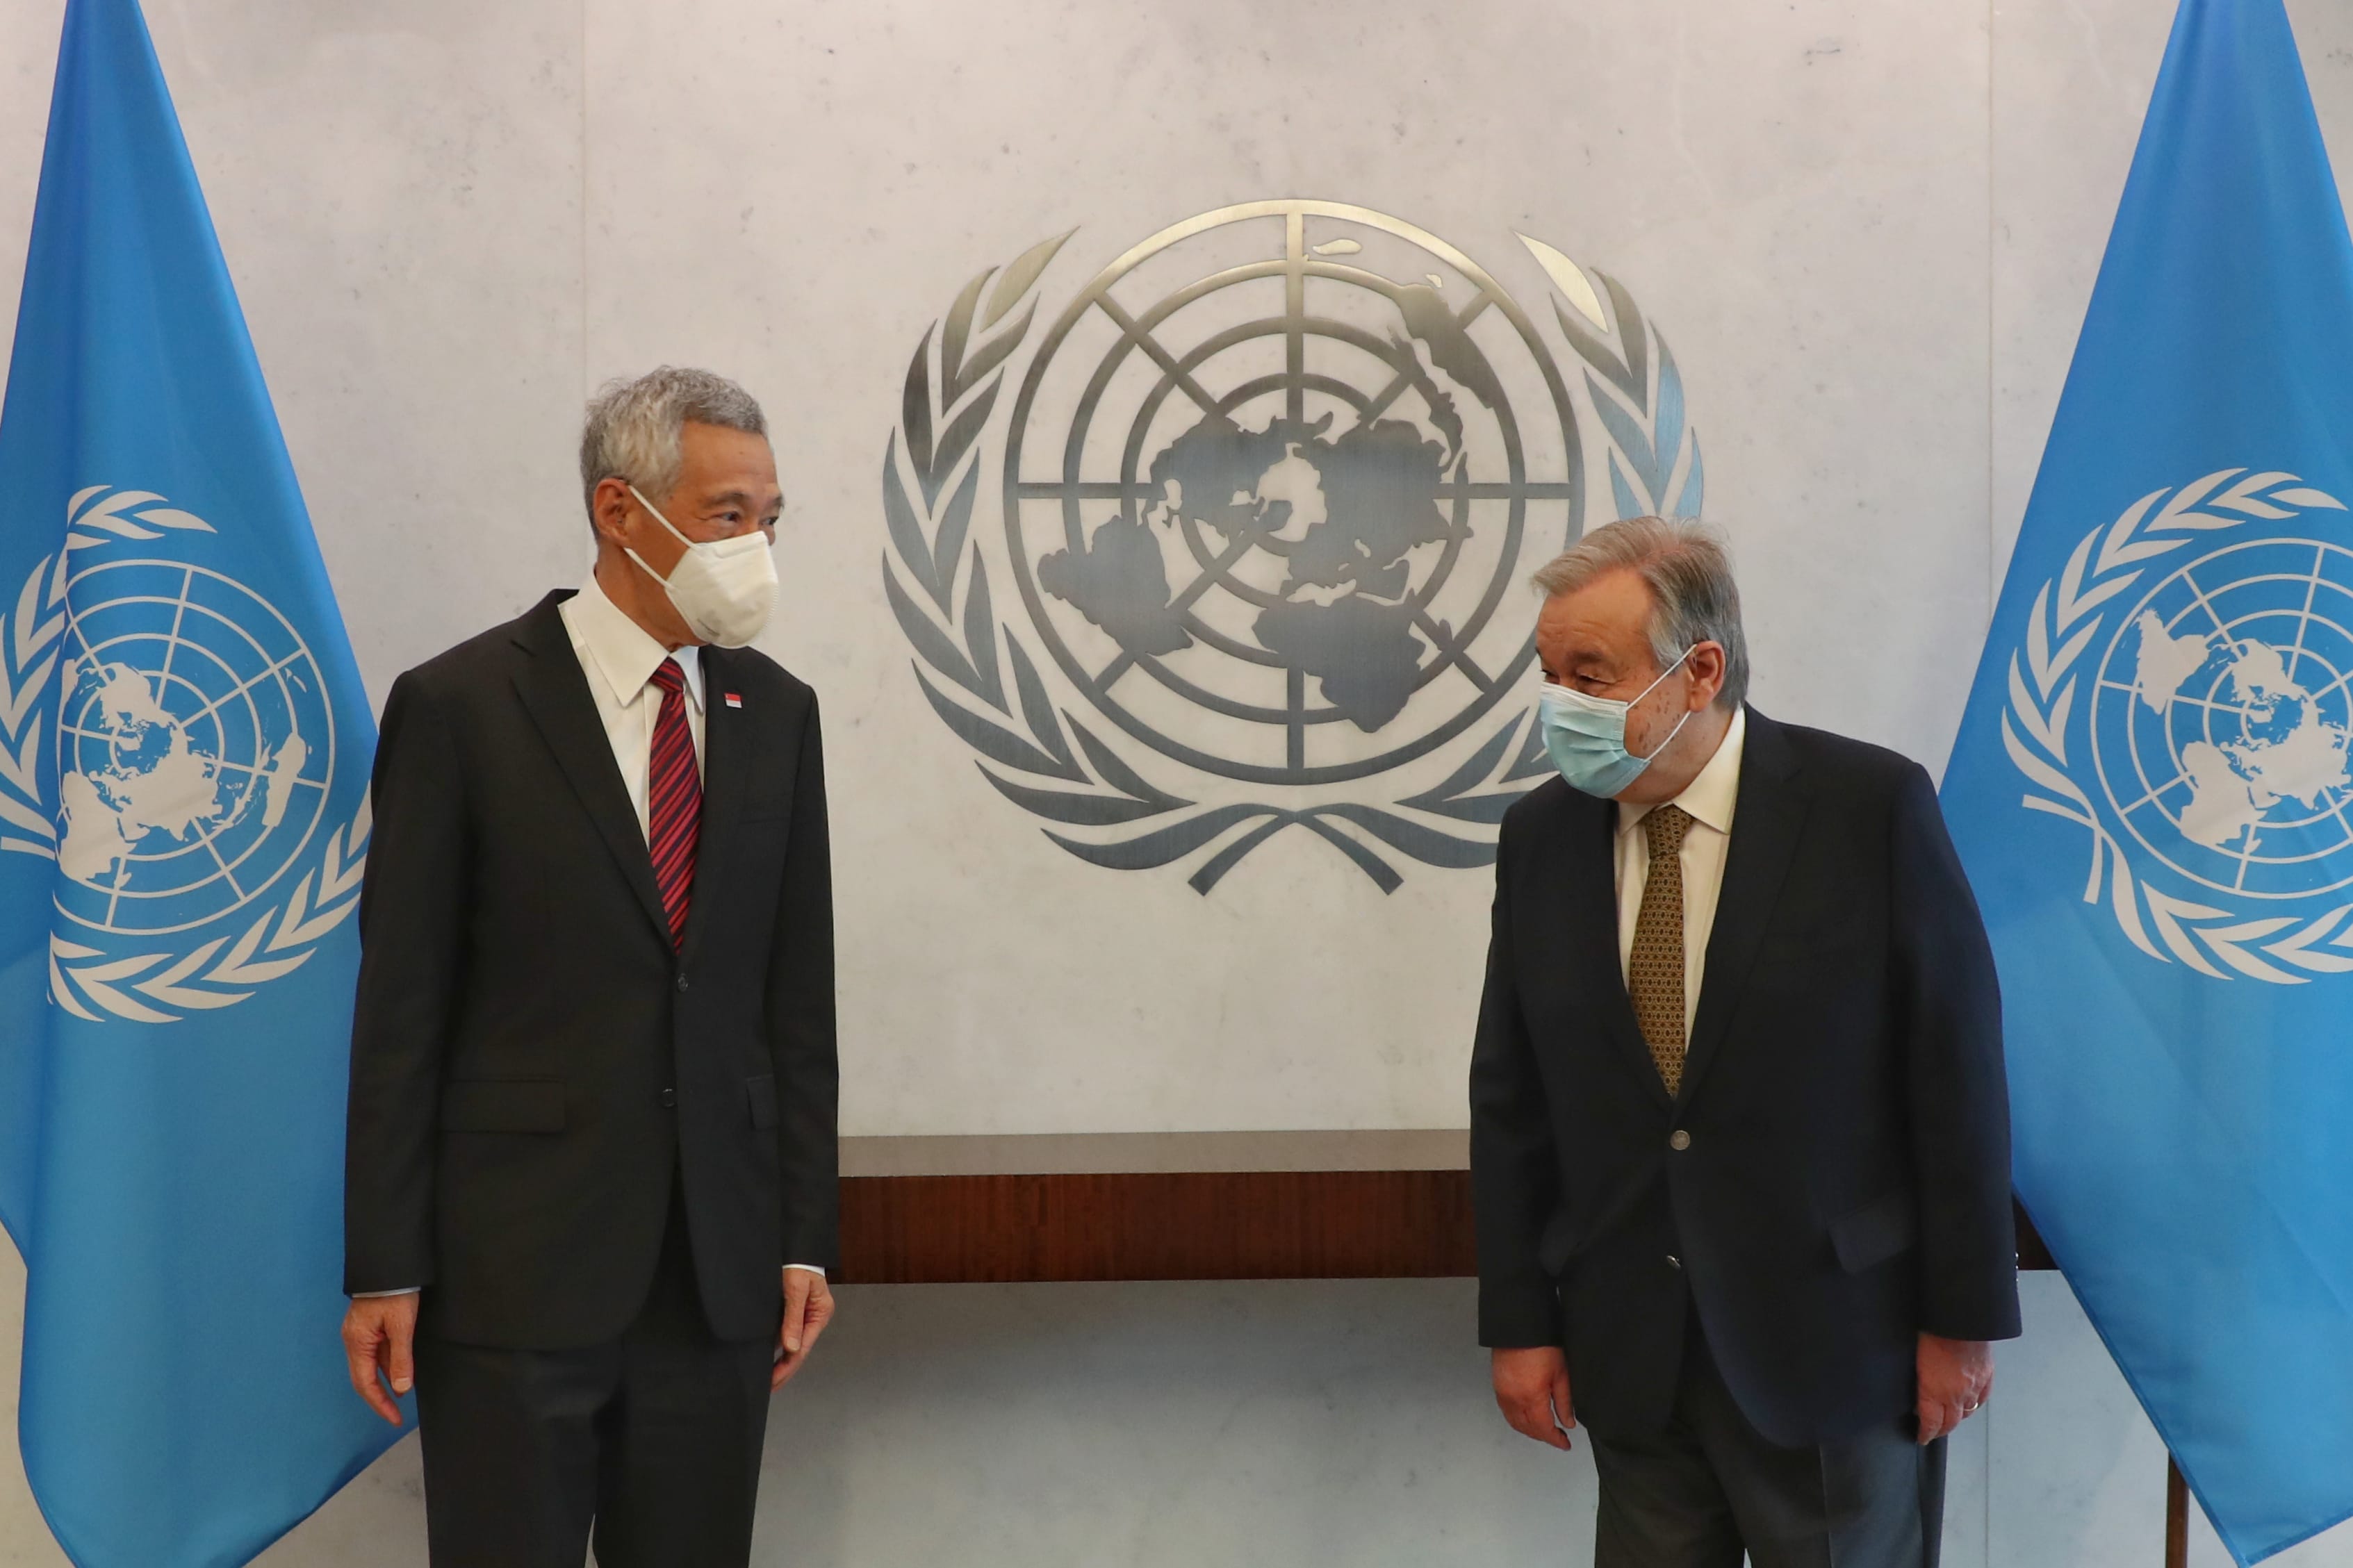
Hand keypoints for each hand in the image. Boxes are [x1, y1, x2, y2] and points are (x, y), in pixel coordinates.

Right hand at [341, 1295, 419, 1426]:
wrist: (390, 1264)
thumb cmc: (395, 1292)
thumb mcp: (402, 1326)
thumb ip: (401, 1358)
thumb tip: (402, 1389)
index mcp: (357, 1343)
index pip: (365, 1384)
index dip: (379, 1403)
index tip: (394, 1418)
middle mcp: (354, 1341)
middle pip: (364, 1378)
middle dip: (380, 1397)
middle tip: (397, 1414)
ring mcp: (359, 1334)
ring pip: (371, 1365)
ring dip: (386, 1380)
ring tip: (403, 1394)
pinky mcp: (368, 1326)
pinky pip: (376, 1352)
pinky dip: (387, 1365)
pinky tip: (400, 1371)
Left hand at [772, 1269, 835, 1389]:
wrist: (794, 1244)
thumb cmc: (798, 1262)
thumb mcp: (796, 1289)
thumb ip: (793, 1318)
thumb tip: (790, 1348)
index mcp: (819, 1314)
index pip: (802, 1347)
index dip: (787, 1366)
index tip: (773, 1380)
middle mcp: (813, 1317)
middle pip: (798, 1350)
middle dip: (784, 1369)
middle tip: (769, 1387)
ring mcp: (803, 1315)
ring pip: (791, 1343)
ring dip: (780, 1360)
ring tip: (767, 1377)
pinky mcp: (792, 1310)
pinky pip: (785, 1333)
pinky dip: (777, 1346)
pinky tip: (767, 1355)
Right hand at [1491, 1346, 1575, 1449]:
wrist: (1519, 1327)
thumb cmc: (1541, 1345)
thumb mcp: (1561, 1374)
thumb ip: (1564, 1402)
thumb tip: (1568, 1422)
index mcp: (1532, 1398)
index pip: (1544, 1429)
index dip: (1555, 1440)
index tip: (1565, 1444)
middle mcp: (1514, 1400)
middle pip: (1528, 1429)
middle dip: (1544, 1437)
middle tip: (1558, 1437)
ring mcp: (1503, 1394)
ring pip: (1515, 1423)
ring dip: (1530, 1431)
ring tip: (1544, 1430)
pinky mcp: (1497, 1387)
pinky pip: (1507, 1412)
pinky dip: (1517, 1421)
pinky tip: (1526, 1418)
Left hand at [1915, 1332, 1993, 1443]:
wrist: (1960, 1319)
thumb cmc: (1931, 1333)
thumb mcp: (1916, 1360)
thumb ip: (1919, 1380)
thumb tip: (1920, 1391)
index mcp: (1934, 1391)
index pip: (1930, 1422)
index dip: (1926, 1433)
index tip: (1922, 1437)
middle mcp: (1956, 1394)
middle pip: (1951, 1422)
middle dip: (1941, 1430)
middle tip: (1935, 1432)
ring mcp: (1974, 1387)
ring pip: (1968, 1412)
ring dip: (1958, 1417)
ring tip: (1951, 1418)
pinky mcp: (1987, 1376)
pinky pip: (1982, 1398)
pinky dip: (1975, 1403)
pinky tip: (1970, 1403)